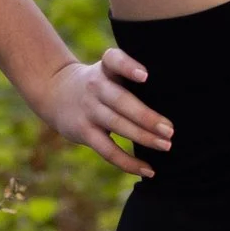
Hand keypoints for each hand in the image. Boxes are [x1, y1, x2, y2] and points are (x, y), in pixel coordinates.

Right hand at [38, 45, 173, 176]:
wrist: (55, 92)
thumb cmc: (99, 82)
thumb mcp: (108, 70)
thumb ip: (131, 76)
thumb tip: (174, 98)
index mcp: (105, 68)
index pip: (114, 60)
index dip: (128, 66)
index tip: (145, 76)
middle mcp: (96, 87)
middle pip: (121, 101)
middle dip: (146, 117)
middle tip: (170, 129)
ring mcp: (89, 110)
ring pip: (117, 125)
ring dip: (143, 137)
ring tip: (166, 145)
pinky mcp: (84, 132)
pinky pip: (108, 150)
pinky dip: (128, 162)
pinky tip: (148, 170)